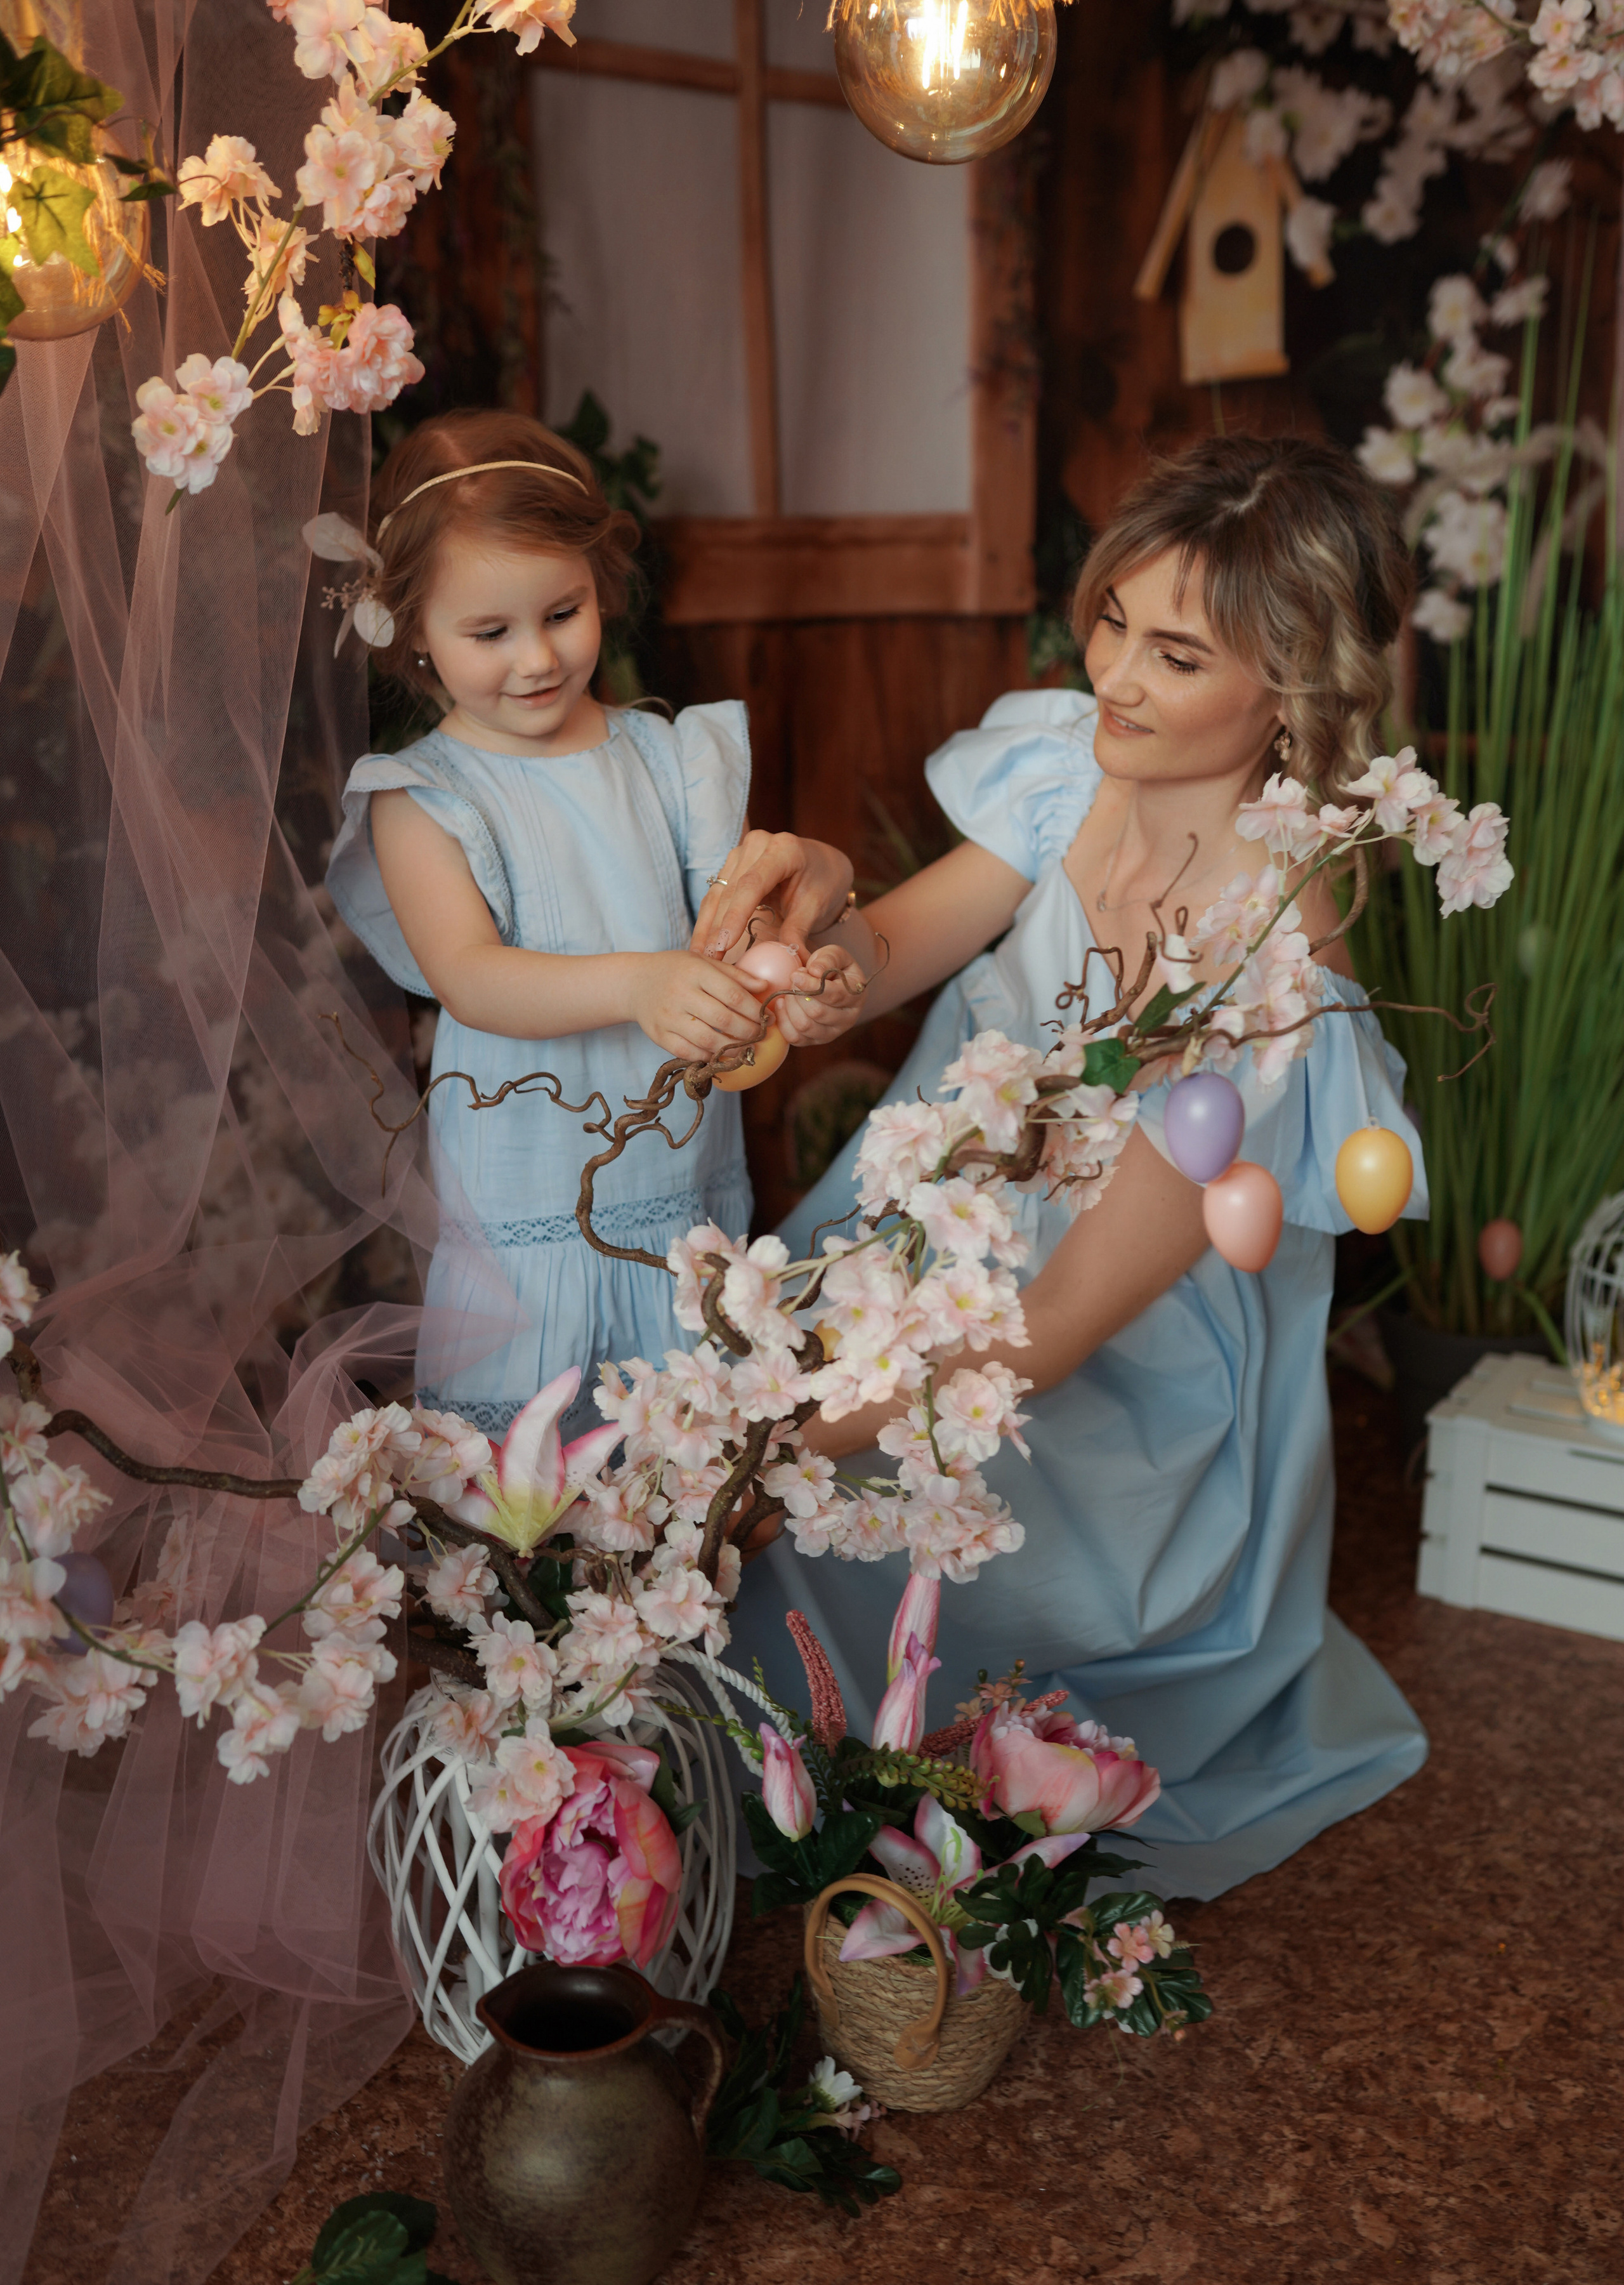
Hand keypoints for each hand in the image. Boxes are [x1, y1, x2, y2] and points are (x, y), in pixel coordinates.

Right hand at [626, 951, 769, 1061]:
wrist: (635, 983)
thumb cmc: (676, 970)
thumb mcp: (704, 962)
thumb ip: (735, 975)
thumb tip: (765, 987)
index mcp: (695, 971)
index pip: (733, 994)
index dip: (755, 1010)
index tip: (768, 1018)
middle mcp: (680, 994)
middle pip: (723, 1019)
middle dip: (748, 1032)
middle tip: (759, 1035)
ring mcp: (667, 1017)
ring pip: (707, 1040)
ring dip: (731, 1048)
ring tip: (745, 1048)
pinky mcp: (658, 1035)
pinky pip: (688, 1053)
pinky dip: (708, 1056)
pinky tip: (720, 1053)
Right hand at [690, 831, 854, 959]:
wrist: (822, 863)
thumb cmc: (823, 881)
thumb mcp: (817, 905)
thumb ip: (799, 930)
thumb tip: (792, 960)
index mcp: (783, 849)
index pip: (752, 884)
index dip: (735, 916)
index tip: (724, 944)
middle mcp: (757, 844)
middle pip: (730, 890)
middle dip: (717, 928)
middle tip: (710, 958)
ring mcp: (741, 852)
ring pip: (717, 893)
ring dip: (706, 926)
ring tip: (701, 955)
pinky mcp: (732, 865)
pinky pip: (716, 894)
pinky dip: (709, 919)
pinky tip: (702, 942)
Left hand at [774, 943, 868, 1046]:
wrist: (830, 984)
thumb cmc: (832, 967)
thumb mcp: (835, 954)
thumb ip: (828, 958)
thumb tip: (815, 971)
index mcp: (856, 995)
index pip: (834, 995)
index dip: (811, 986)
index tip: (795, 975)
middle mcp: (848, 1019)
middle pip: (817, 1013)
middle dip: (799, 994)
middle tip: (794, 980)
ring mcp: (832, 1033)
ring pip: (804, 1026)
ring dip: (790, 1006)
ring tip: (789, 991)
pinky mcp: (816, 1041)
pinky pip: (795, 1037)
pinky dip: (784, 1020)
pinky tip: (783, 1004)